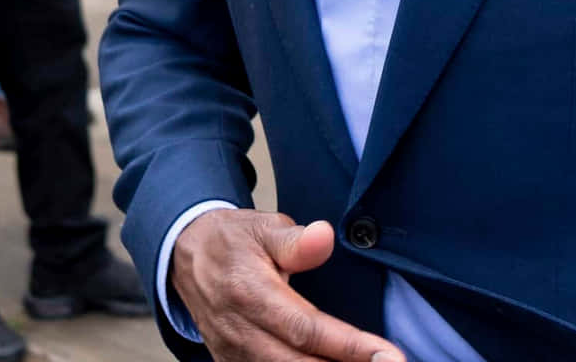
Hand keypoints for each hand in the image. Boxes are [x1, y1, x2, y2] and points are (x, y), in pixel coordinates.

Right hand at [171, 210, 403, 361]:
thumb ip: (295, 240)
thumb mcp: (261, 227)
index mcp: (250, 293)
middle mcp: (240, 331)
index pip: (308, 329)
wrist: (186, 257)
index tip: (389, 356)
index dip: (351, 347)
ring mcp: (233, 354)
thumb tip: (325, 236)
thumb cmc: (232, 241)